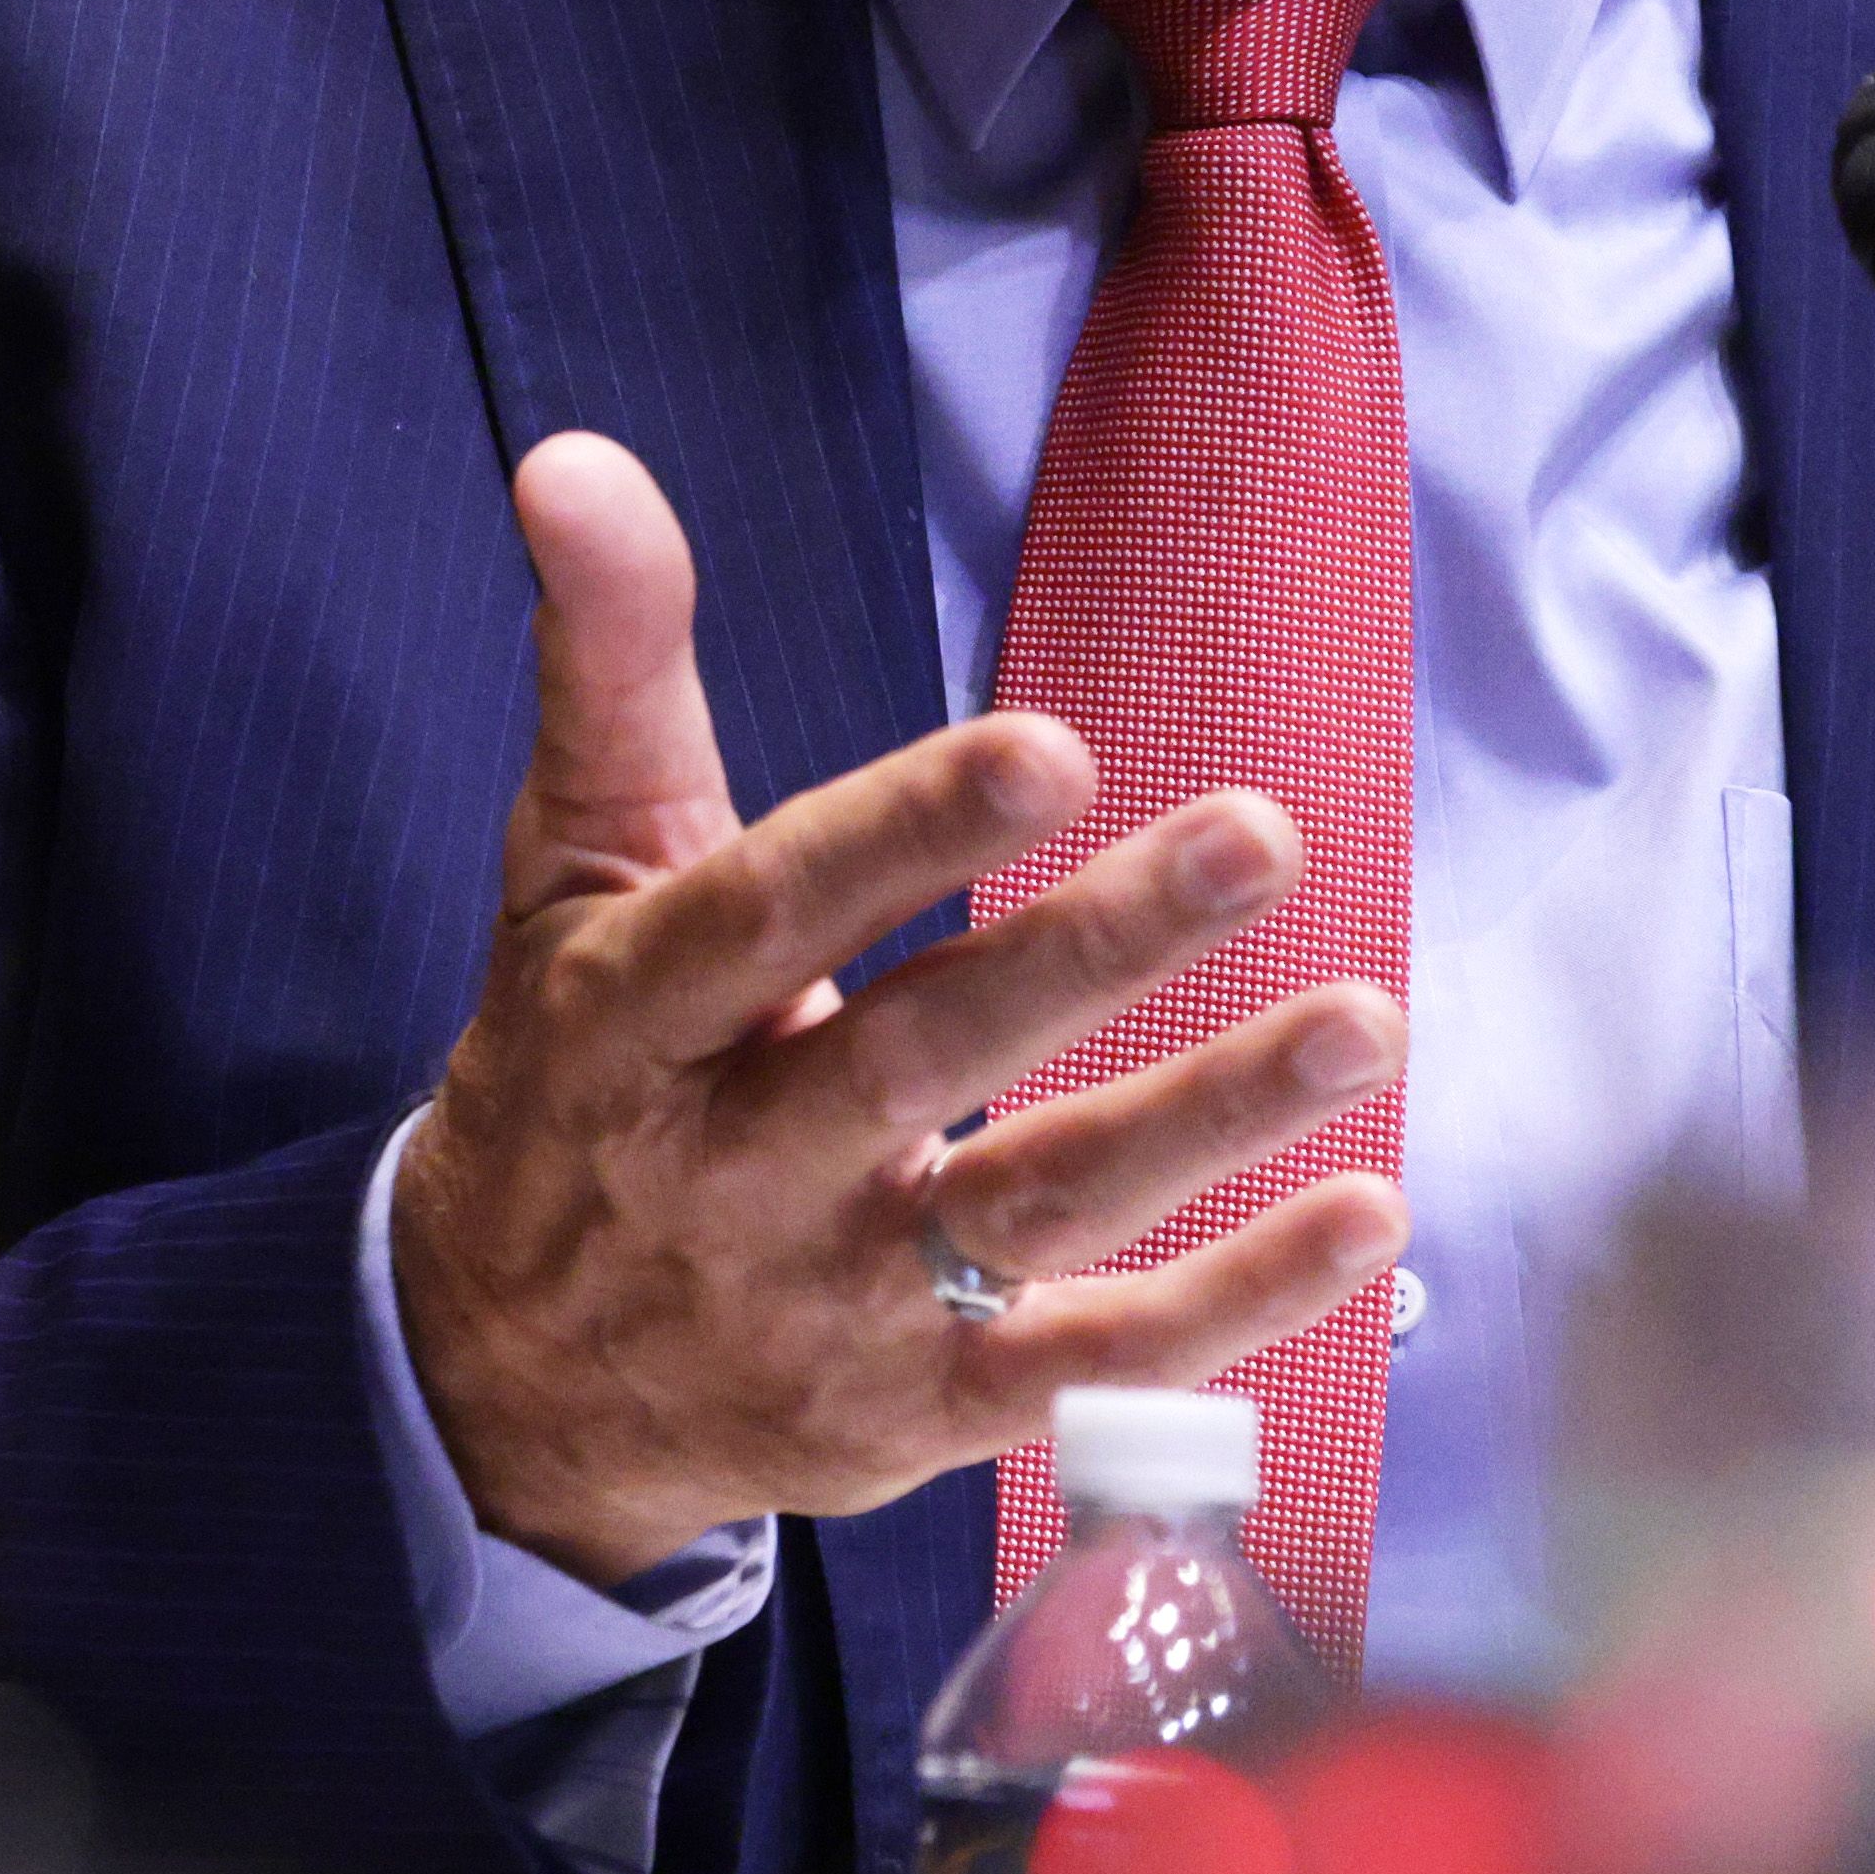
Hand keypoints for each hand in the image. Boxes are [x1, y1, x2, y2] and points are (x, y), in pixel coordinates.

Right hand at [388, 431, 1404, 1585]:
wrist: (504, 1383)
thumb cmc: (574, 1066)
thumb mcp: (567, 858)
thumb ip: (606, 656)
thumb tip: (569, 454)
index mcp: (628, 1015)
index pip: (766, 910)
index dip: (906, 834)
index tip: (1051, 744)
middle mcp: (726, 1171)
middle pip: (924, 1056)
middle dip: (1095, 949)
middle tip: (1259, 832)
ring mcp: (828, 1308)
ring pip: (1034, 1212)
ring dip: (1209, 1120)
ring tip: (1369, 1024)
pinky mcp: (915, 1419)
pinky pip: (1089, 1373)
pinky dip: (1233, 1307)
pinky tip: (1365, 1218)